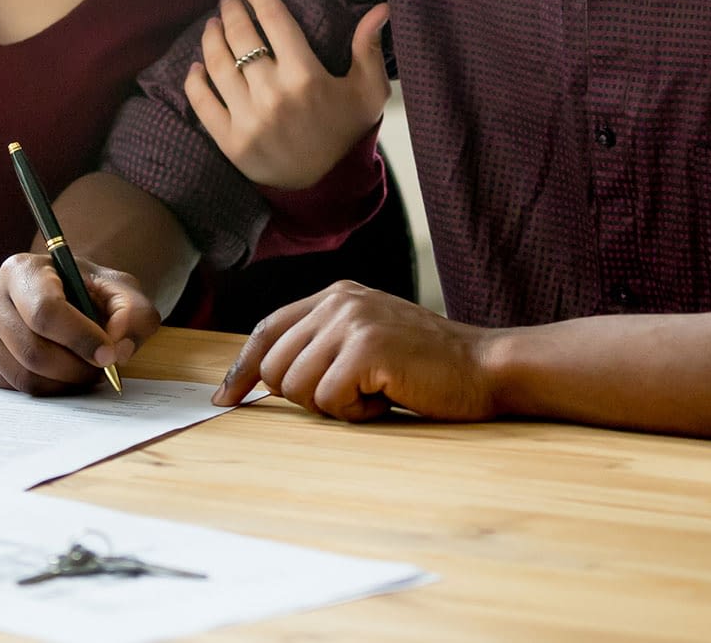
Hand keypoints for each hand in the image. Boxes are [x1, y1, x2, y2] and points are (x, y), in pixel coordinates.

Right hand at [0, 252, 160, 395]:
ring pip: (22, 375)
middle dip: (74, 369)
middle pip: (33, 351)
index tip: (108, 355)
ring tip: (84, 371)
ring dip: (62, 383)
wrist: (59, 292)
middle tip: (100, 370)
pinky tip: (59, 372)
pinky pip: (10, 387)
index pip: (46, 312)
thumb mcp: (120, 290)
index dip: (81, 339)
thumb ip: (133, 313)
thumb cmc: (87, 290)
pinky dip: (43, 388)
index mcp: (22, 268)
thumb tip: (117, 348)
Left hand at [184, 0, 390, 188]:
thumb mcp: (368, 91)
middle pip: (241, 38)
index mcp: (305, 76)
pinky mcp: (229, 141)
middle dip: (232, 12)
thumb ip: (369, 48)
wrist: (327, 185)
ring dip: (211, 38)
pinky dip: (195, 81)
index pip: (275, 21)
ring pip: (218, 66)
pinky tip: (197, 66)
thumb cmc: (346, 130)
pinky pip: (202, 103)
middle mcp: (273, 94)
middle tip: (229, 1)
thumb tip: (381, 7)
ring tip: (213, 26)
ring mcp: (248, 119)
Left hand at [212, 280, 499, 422]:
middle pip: (275, 366)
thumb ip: (324, 345)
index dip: (243, 367)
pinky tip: (387, 397)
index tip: (226, 397)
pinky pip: (329, 401)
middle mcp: (338, 301)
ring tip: (374, 393)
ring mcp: (352, 321)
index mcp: (335, 296)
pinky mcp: (367, 348)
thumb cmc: (426, 365)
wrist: (483, 366)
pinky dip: (356, 414)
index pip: (269, 329)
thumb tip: (265, 377)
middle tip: (352, 395)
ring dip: (334, 406)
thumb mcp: (367, 339)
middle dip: (304, 396)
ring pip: (296, 388)